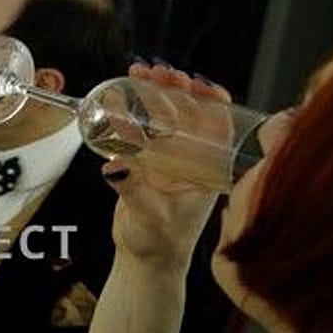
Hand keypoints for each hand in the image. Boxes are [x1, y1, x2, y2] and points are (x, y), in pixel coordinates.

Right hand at [103, 64, 224, 268]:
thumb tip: (115, 168)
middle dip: (175, 88)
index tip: (197, 83)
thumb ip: (132, 192)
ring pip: (165, 117)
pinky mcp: (146, 164)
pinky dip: (132, 113)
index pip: (218, 126)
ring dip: (153, 94)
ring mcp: (169, 160)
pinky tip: (121, 97)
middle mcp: (191, 160)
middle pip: (189, 113)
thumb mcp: (149, 217)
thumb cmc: (160, 244)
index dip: (211, 100)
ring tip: (139, 74)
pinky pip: (141, 132)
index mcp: (205, 171)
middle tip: (157, 71)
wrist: (147, 261)